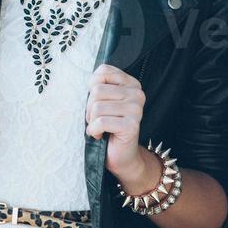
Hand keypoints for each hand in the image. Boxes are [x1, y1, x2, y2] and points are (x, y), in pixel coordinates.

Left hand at [85, 63, 146, 180]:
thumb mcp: (102, 101)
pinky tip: (100, 135)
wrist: (122, 156)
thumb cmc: (108, 127)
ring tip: (100, 128)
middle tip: (97, 120)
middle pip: (97, 90)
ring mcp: (136, 109)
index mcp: (131, 84)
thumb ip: (98, 86)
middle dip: (89, 108)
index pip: (103, 71)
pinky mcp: (131, 125)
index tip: (97, 102)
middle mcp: (137, 94)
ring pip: (96, 107)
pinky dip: (93, 131)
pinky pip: (100, 122)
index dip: (92, 87)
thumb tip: (90, 82)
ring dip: (91, 121)